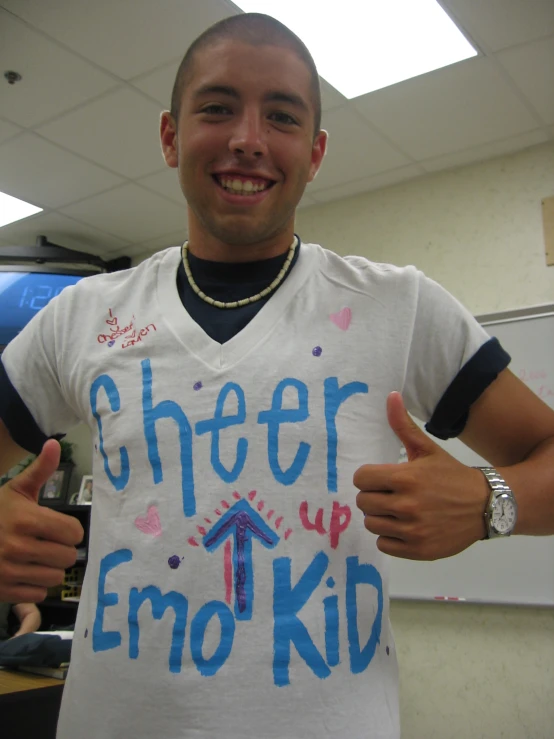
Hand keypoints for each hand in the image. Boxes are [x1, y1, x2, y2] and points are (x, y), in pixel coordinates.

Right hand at [0, 440, 83, 601]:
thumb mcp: (16, 489)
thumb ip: (40, 469)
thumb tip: (54, 443)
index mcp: (26, 519)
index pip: (74, 533)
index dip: (71, 530)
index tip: (60, 528)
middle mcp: (18, 547)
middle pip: (68, 557)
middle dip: (62, 549)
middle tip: (49, 543)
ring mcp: (9, 571)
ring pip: (56, 577)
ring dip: (50, 568)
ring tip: (37, 557)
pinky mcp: (3, 590)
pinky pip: (39, 593)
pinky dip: (35, 585)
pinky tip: (25, 571)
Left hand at [354, 392, 488, 559]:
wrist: (487, 505)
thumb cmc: (451, 475)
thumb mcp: (427, 449)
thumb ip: (403, 425)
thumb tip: (391, 395)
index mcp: (405, 478)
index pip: (361, 479)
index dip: (369, 478)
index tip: (382, 479)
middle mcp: (407, 505)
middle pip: (363, 503)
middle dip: (374, 497)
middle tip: (391, 495)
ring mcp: (413, 530)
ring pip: (372, 524)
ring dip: (381, 518)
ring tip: (399, 511)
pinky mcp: (418, 550)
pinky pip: (384, 545)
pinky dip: (390, 537)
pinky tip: (405, 527)